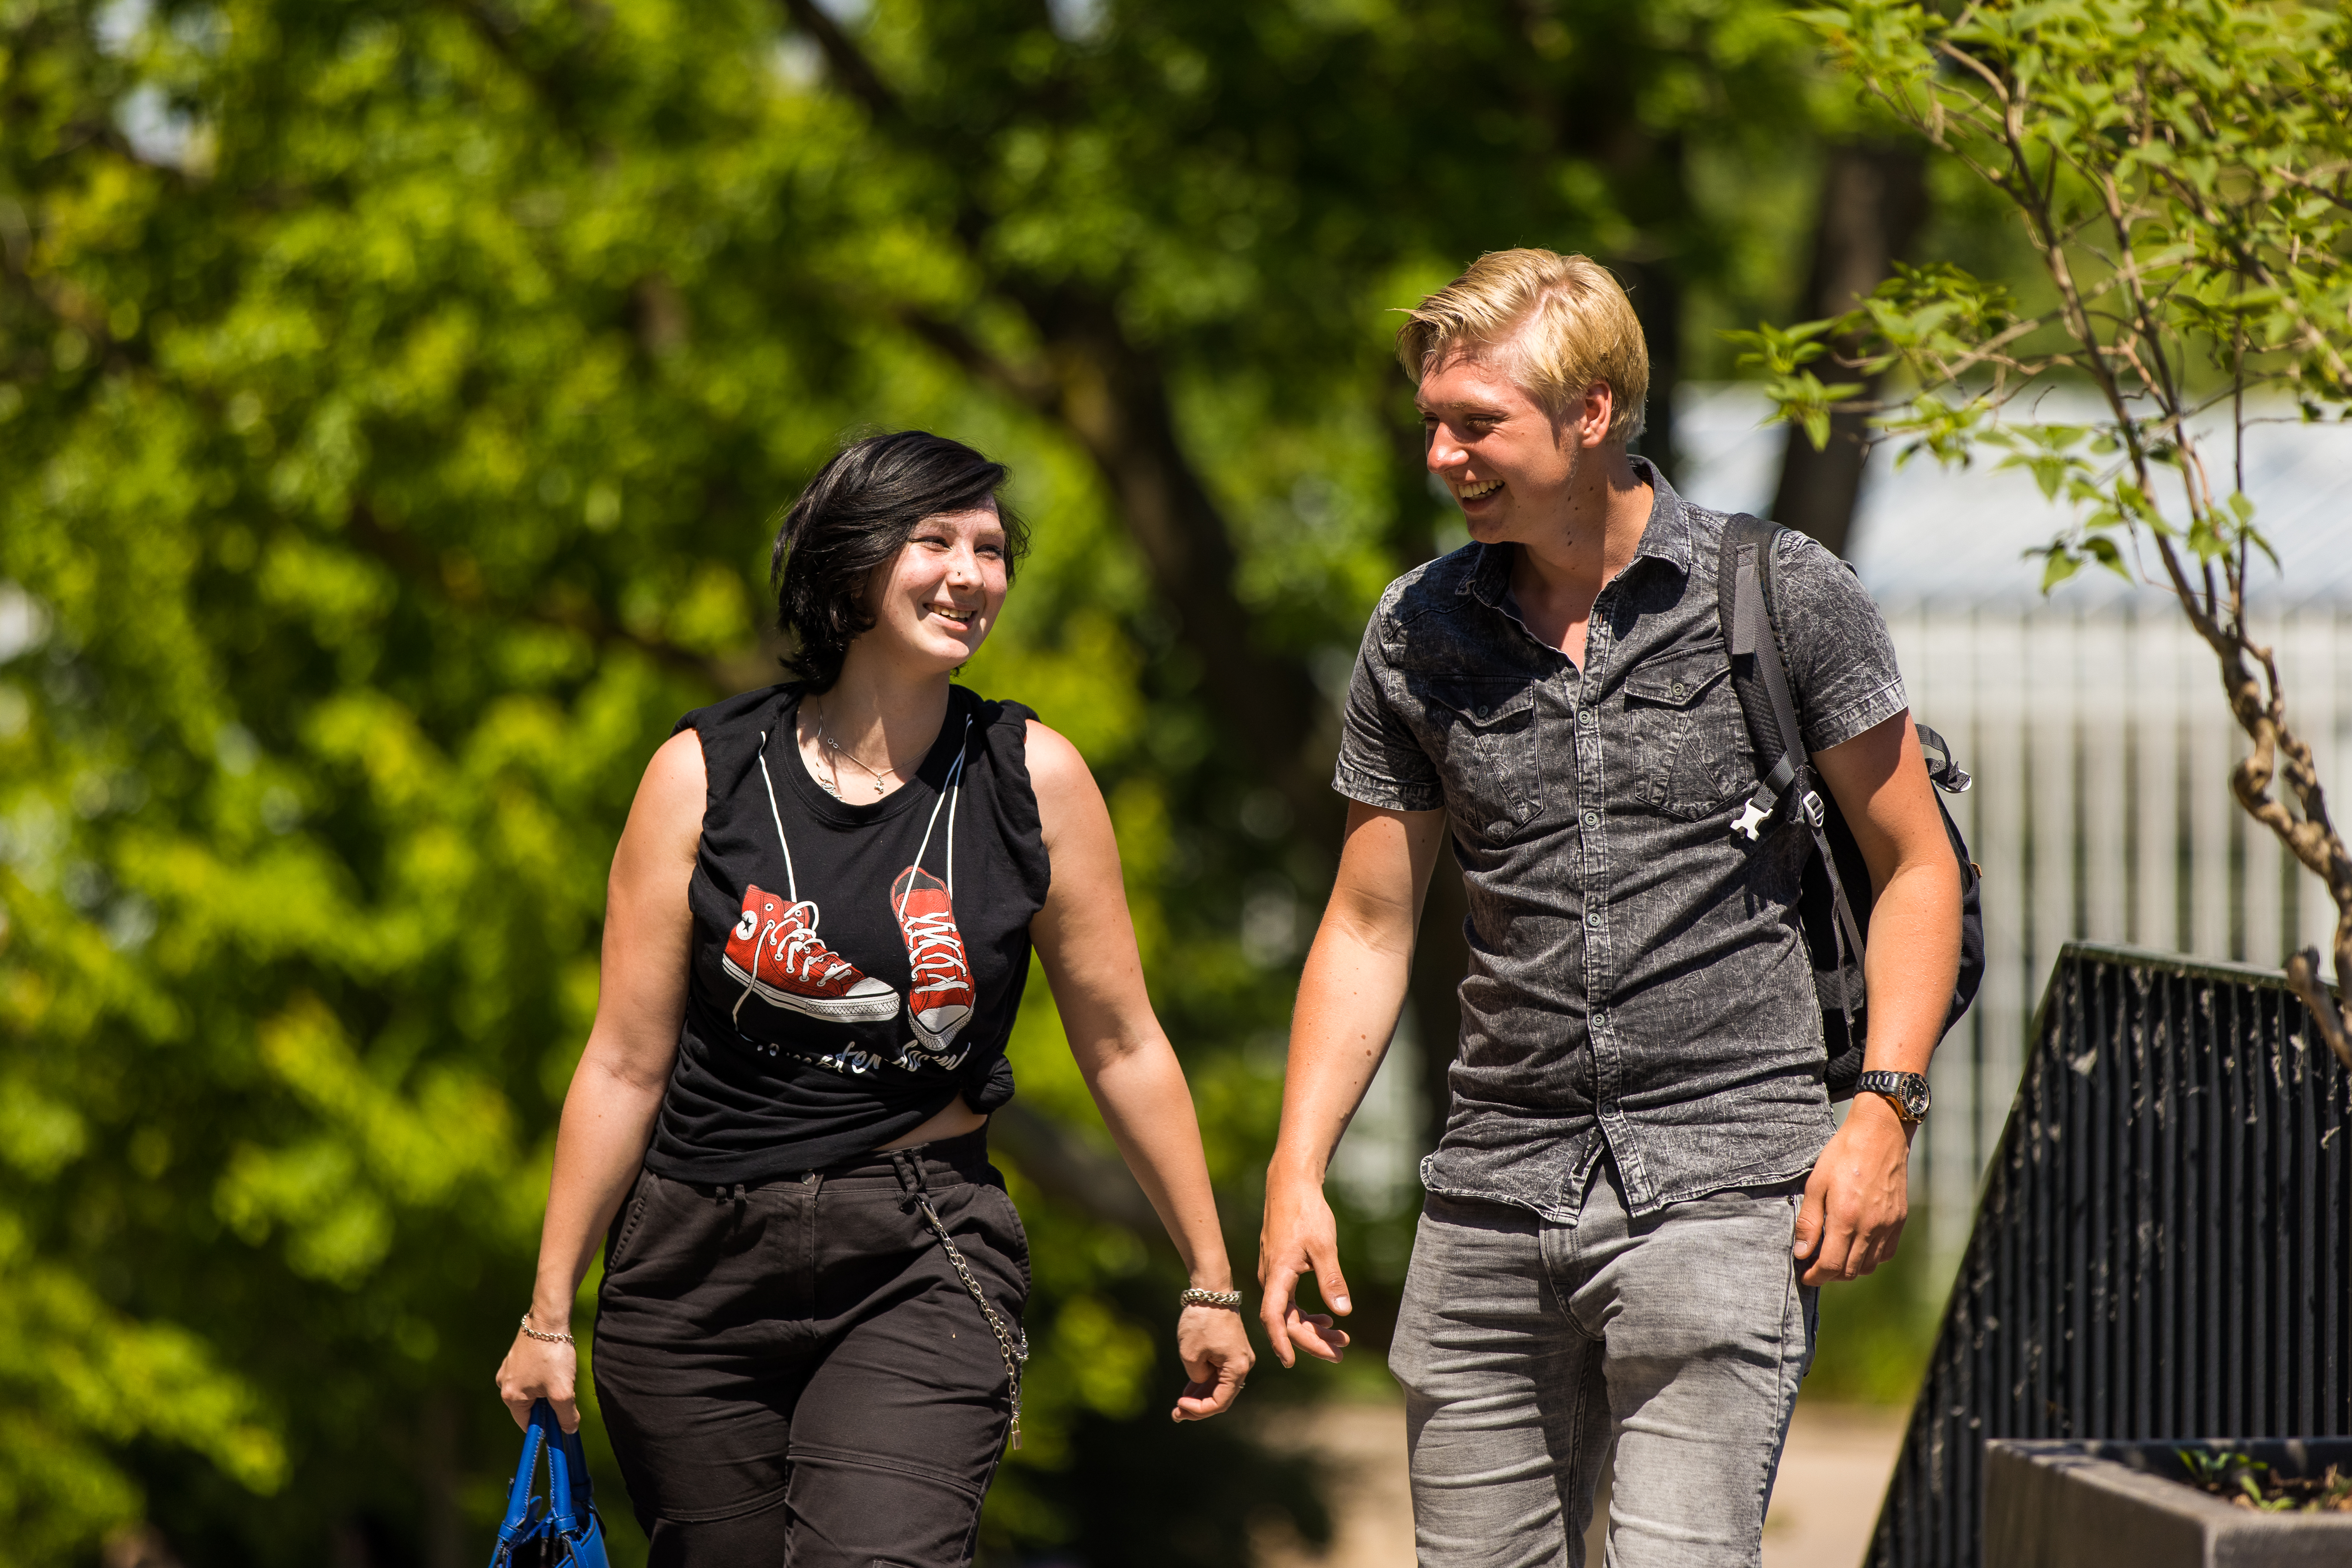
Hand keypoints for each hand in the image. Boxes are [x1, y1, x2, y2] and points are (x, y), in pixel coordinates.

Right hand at [495, 1323, 580, 1432]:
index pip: (527, 1424)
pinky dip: (544, 1375)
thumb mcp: (562, 1391)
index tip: (561, 1422)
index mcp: (510, 1397)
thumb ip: (566, 1415)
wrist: (548, 1318)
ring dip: (547, 1388)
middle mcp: (504, 1384)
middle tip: (564, 1391)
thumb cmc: (552, 1355)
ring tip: (560, 1374)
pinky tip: (554, 1364)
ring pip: (532, 1390)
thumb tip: (569, 1430)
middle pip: (530, 1407)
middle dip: (548, 1404)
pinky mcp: (516, 1357)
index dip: (546, 1426)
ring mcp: (509, 1369)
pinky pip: (531, 1375)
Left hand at [1171, 1303, 1255, 1421]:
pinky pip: (1217, 1374)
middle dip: (1198, 1408)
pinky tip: (1187, 1393)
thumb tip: (1200, 1382)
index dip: (1199, 1410)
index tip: (1178, 1404)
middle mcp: (1242, 1365)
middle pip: (1221, 1397)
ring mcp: (1237, 1358)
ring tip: (1178, 1407)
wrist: (1210, 1290)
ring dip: (1200, 1397)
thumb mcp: (1190, 1354)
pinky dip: (1203, 1383)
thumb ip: (1196, 1377)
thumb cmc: (1201, 1321)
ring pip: (1218, 1386)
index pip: (1220, 1402)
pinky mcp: (1229, 1351)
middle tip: (1176, 1415)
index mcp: (1237, 1368)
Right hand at [1256, 1171, 1352, 1367]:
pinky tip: (1327, 1317)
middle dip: (1311, 1340)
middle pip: (1285, 1320)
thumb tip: (1344, 1312)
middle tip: (1340, 1352)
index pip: (1273, 1316)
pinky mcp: (1280, 1269)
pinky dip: (1307, 1313)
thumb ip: (1332, 1280)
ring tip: (1340, 1340)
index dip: (1280, 1341)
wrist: (1291, 1184)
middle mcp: (1270, 1278)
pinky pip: (1289, 1300)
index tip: (1290, 1362)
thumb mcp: (1324, 1246)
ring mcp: (1274, 1274)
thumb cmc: (1306, 1211)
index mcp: (1277, 1274)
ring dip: (1312, 1328)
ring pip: (1289, 1312)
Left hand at [1794, 1095, 1914, 1284]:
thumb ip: (1809, 1221)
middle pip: (1850, 1271)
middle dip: (1830, 1275)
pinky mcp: (1899, 1220)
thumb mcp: (1816, 1183)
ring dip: (1850, 1269)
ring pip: (1869, 1266)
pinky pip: (1886, 1253)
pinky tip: (1857, 1246)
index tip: (1805, 1275)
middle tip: (1816, 1267)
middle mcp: (1871, 1227)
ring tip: (1834, 1257)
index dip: (1816, 1276)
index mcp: (1846, 1219)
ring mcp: (1888, 1225)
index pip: (1831, 1265)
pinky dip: (1870, 1258)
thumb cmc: (1843, 1154)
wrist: (1880, 1134)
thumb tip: (1802, 1253)